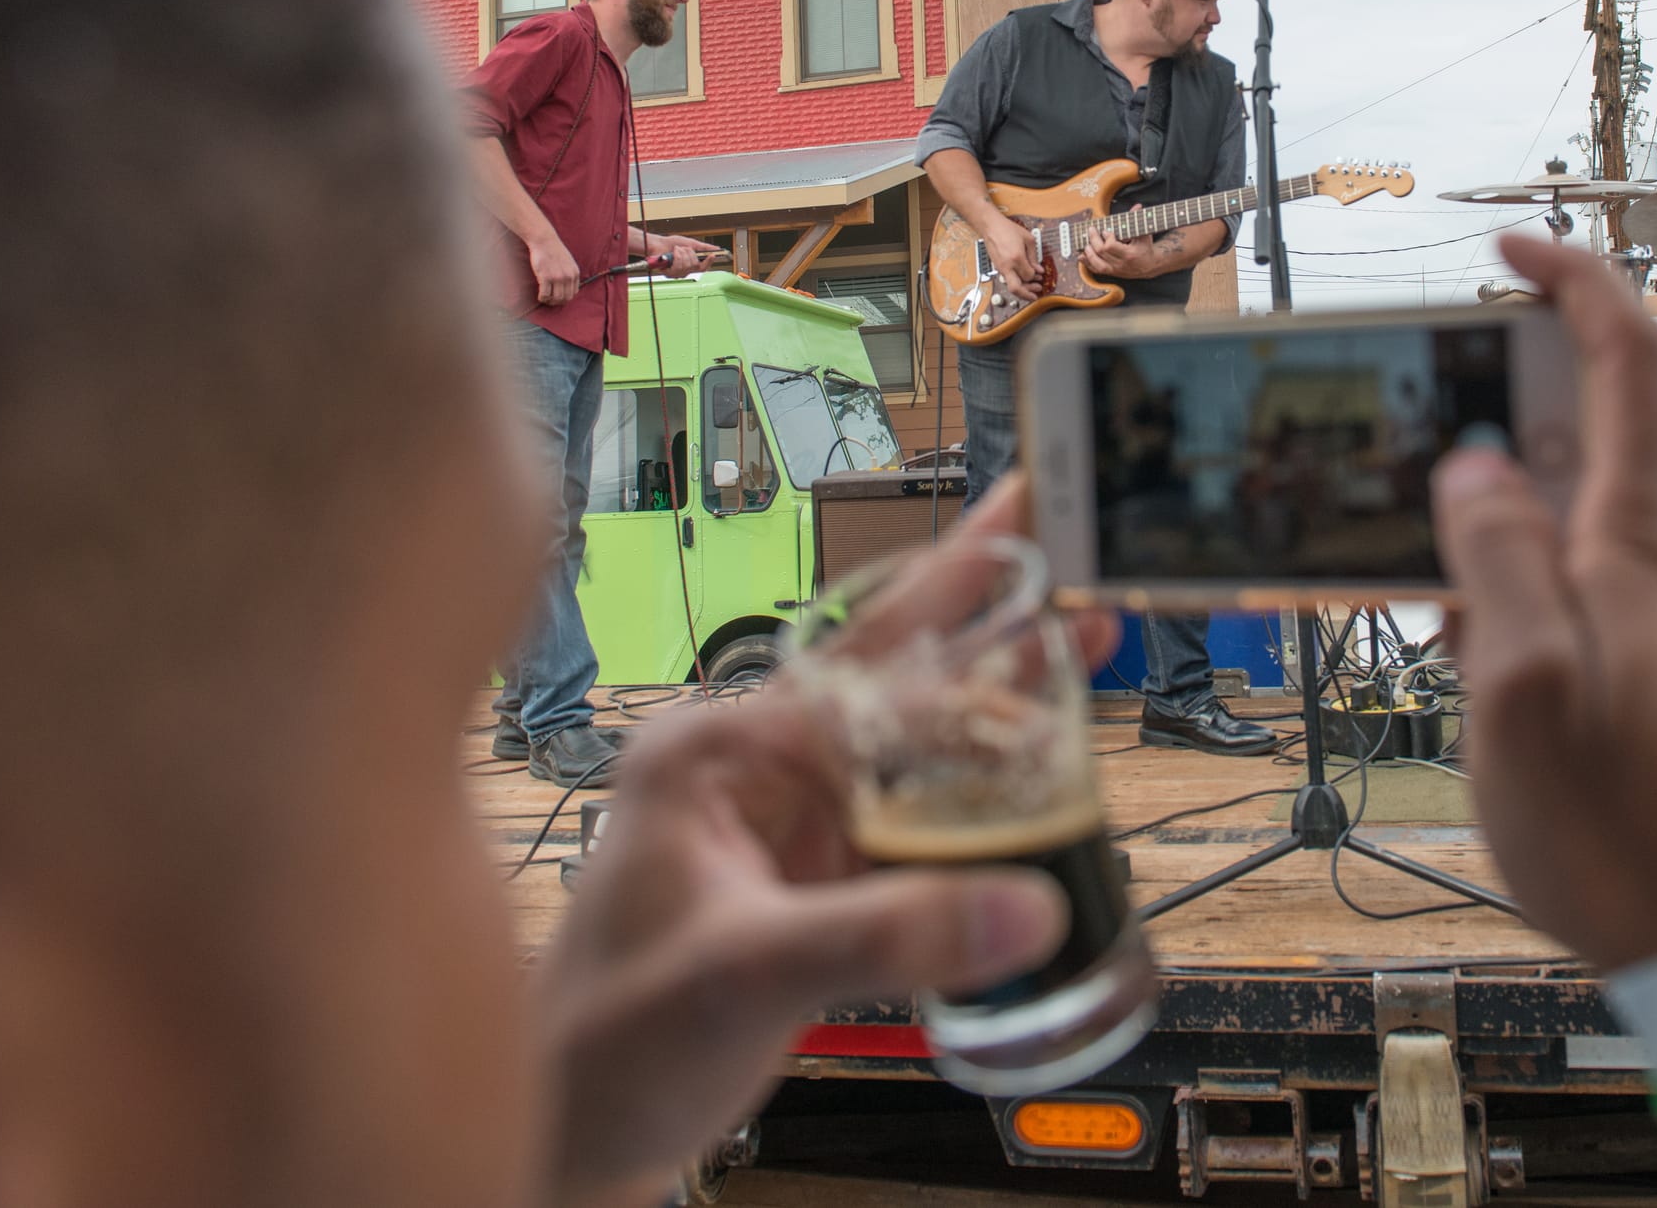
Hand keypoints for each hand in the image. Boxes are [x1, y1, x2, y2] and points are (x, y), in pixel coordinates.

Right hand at [528, 233, 581, 305]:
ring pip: (556, 298)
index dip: (565, 298)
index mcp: (575, 273)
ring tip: (544, 298)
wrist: (544, 240)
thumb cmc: (554, 250)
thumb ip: (569, 274)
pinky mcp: (546, 277)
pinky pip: (545, 294)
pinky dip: (542, 298)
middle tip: (550, 300)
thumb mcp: (569, 262)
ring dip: (549, 301)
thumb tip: (566, 288)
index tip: (558, 297)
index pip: (573, 293)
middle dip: (557, 302)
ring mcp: (557, 277)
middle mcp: (568, 276)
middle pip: (566, 298)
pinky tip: (540, 296)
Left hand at [537, 477, 1111, 1202]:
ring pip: (910, 730)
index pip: (860, 678)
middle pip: (886, 666)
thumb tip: (1021, 907)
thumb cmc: (608, 1038)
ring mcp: (788, 816)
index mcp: (712, 753)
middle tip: (1056, 530)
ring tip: (1075, 627)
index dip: (960, 642)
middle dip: (978, 602)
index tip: (1040, 597)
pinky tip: (1032, 751)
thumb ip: (883, 936)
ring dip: (992, 687)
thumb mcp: (744, 972)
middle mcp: (751, 765)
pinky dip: (980, 778)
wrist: (581, 1127)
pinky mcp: (818, 871)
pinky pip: (917, 805)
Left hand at [646, 234, 723, 275]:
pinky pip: (678, 267)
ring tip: (676, 249)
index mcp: (691, 265)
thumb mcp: (690, 243)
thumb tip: (716, 249)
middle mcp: (685, 271)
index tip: (713, 255)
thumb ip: (703, 247)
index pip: (703, 267)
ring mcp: (677, 274)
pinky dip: (676, 256)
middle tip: (684, 248)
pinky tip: (673, 252)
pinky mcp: (669, 274)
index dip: (709, 262)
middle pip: (696, 266)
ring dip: (682, 253)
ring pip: (687, 266)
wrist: (657, 243)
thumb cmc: (671, 244)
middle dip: (690, 253)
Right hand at [978, 209, 1043, 300]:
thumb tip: (1038, 269)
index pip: (1029, 276)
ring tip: (1031, 288)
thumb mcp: (1028, 239)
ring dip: (1022, 290)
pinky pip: (1008, 279)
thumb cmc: (1007, 229)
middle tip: (1035, 294)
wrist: (991, 226)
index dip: (1035, 276)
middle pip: (1016, 289)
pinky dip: (1016, 282)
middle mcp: (1007, 265)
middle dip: (1027, 294)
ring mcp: (1000, 268)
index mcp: (1016, 258)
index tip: (1039, 274)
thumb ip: (1034, 256)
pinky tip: (1022, 279)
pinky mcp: (998, 267)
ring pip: (1011, 287)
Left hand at [1081, 226, 1161, 279]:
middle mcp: (1121, 264)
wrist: (1150, 266)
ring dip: (1089, 252)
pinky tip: (1081, 255)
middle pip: (1101, 252)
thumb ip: (1138, 220)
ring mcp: (1116, 270)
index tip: (1106, 230)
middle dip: (1094, 239)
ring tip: (1086, 243)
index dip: (1106, 237)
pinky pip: (1096, 270)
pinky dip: (1087, 263)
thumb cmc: (1146, 248)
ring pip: (1097, 263)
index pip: (1111, 246)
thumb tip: (1137, 206)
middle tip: (1091, 230)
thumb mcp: (1144, 234)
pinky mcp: (1112, 273)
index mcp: (1129, 254)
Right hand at [1429, 233, 1656, 971]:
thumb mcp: (1523, 698)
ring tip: (1450, 632)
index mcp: (1649, 544)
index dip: (1573, 283)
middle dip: (1496, 449)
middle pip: (1596, 444)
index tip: (1510, 250)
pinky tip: (1507, 684)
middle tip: (1416, 499)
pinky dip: (1545, 605)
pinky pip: (1611, 596)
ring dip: (1510, 549)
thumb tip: (1475, 466)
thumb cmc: (1639, 845)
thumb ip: (1495, 562)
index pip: (1631, 358)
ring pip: (1590, 532)